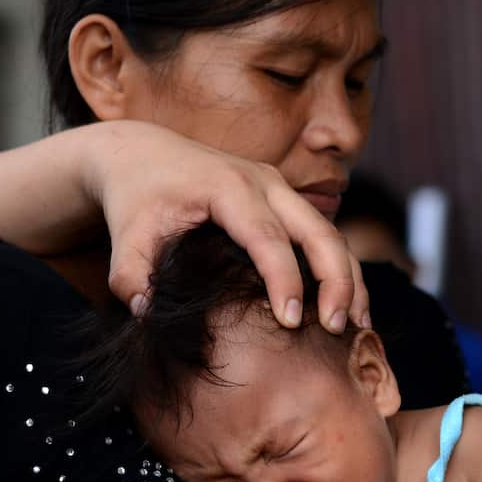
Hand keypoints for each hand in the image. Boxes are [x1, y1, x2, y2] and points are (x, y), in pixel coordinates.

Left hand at [81, 120, 368, 331]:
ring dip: (348, 276)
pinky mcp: (285, 201)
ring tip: (356, 324)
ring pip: (330, 232)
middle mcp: (264, 182)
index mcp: (228, 187)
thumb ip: (128, 273)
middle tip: (337, 327)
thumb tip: (144, 310)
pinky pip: (323, 234)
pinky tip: (346, 306)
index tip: (290, 322)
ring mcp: (280, 189)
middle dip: (335, 278)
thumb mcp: (126, 234)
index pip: (268, 237)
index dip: (284, 279)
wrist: (141, 154)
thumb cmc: (136, 197)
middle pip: (318, 229)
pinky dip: (339, 268)